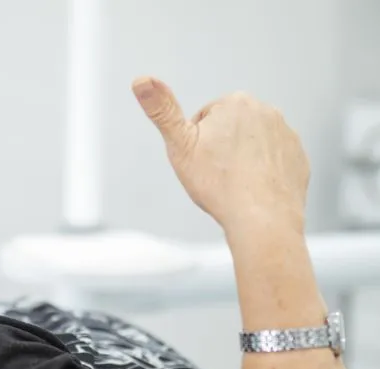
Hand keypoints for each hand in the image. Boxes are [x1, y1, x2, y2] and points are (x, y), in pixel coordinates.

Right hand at [131, 77, 309, 236]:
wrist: (261, 218)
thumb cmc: (218, 183)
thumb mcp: (180, 145)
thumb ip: (161, 110)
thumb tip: (140, 80)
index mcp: (236, 102)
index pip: (205, 119)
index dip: (197, 143)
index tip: (201, 161)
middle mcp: (266, 111)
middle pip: (230, 129)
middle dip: (220, 148)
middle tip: (215, 173)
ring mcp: (286, 134)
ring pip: (251, 145)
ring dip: (241, 160)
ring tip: (234, 183)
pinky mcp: (298, 157)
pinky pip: (272, 161)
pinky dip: (261, 173)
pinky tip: (253, 189)